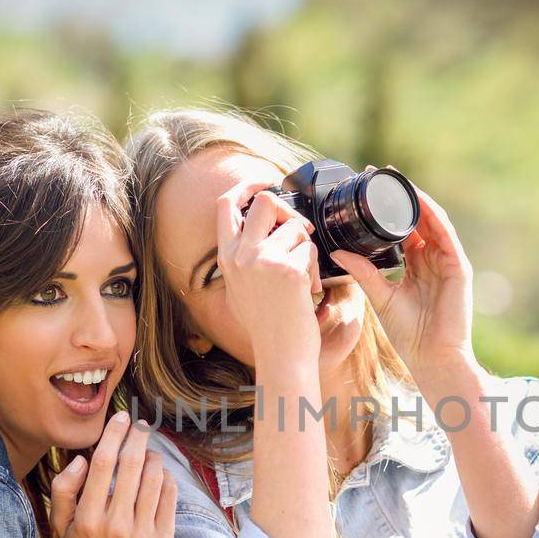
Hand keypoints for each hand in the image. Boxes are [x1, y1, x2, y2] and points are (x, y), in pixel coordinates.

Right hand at [49, 412, 176, 537]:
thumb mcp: (62, 525)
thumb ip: (64, 489)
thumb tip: (82, 459)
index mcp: (89, 517)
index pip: (104, 464)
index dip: (114, 435)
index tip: (121, 418)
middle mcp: (116, 524)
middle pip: (132, 465)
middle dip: (138, 437)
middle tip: (141, 424)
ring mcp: (143, 532)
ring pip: (154, 478)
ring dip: (153, 456)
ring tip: (147, 452)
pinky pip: (170, 495)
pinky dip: (166, 477)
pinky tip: (159, 474)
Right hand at [214, 184, 322, 361]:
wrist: (281, 354)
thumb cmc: (267, 325)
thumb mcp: (241, 288)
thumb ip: (244, 257)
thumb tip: (259, 225)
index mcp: (227, 258)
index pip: (224, 205)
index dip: (245, 186)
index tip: (263, 183)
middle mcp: (241, 256)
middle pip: (265, 201)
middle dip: (288, 210)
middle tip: (298, 232)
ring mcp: (264, 261)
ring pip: (295, 228)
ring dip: (305, 248)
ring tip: (300, 278)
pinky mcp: (288, 270)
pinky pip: (310, 250)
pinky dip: (313, 269)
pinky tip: (306, 292)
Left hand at [331, 181, 474, 380]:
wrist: (433, 358)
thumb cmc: (410, 335)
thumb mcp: (380, 296)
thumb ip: (362, 272)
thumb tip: (336, 252)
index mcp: (416, 267)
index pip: (402, 230)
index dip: (386, 210)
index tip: (367, 189)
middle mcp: (433, 260)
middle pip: (418, 219)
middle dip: (400, 196)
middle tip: (379, 173)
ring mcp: (447, 262)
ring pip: (432, 220)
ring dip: (415, 198)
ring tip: (396, 179)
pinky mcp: (458, 267)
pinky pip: (445, 233)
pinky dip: (432, 214)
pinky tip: (417, 200)